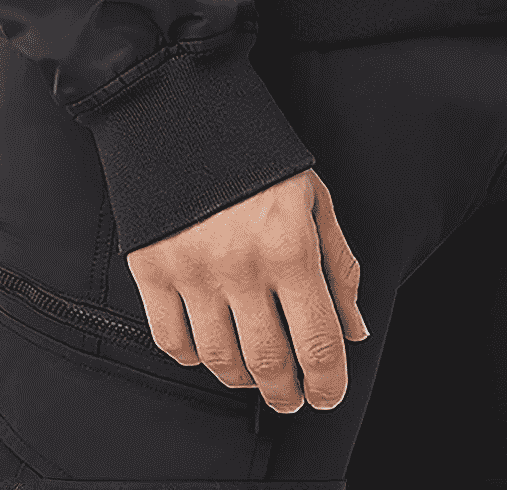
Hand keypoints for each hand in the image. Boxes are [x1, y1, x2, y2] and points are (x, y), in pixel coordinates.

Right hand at [127, 168, 369, 412]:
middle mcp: (242, 266)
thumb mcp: (313, 197)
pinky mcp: (152, 270)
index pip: (318, 341)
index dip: (328, 383)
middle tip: (292, 396)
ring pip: (221, 360)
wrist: (181, 110)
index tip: (327, 395)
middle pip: (269, 362)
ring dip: (243, 378)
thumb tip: (354, 330)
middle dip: (286, 392)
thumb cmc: (256, 155)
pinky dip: (194, 357)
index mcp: (290, 245)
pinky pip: (173, 342)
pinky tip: (210, 346)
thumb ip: (338, 266)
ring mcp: (192, 271)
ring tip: (255, 373)